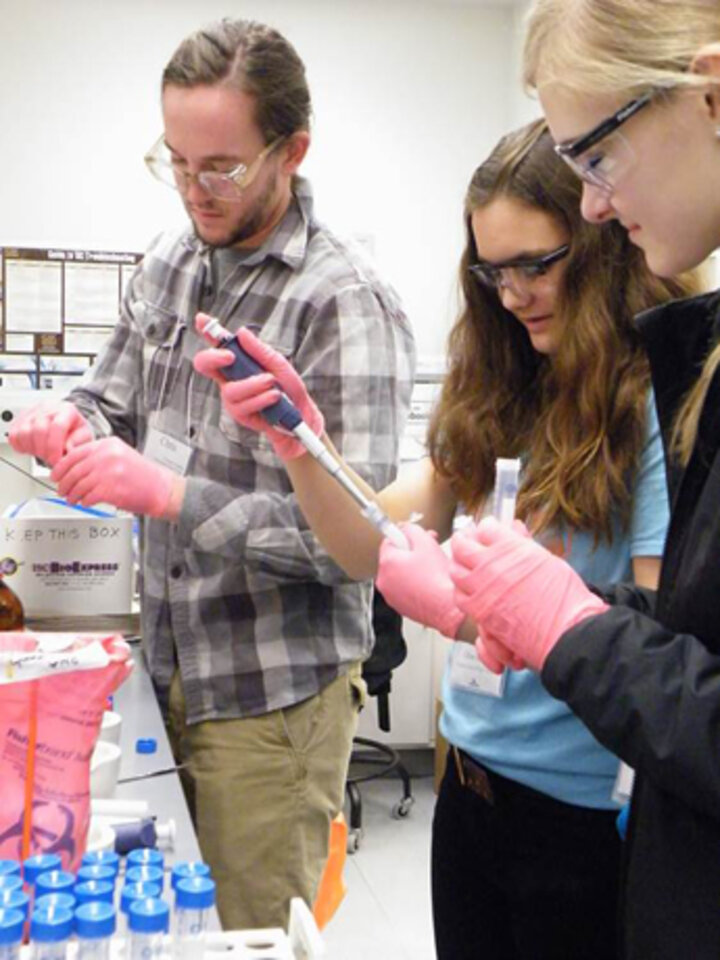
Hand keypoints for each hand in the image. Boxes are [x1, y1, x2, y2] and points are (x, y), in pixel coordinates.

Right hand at [9, 400, 92, 465]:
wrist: (66, 423)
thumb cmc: (75, 431)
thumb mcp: (85, 437)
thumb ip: (78, 443)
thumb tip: (68, 449)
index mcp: (67, 410)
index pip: (57, 426)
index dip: (55, 447)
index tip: (56, 460)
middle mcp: (48, 408)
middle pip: (39, 430)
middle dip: (44, 451)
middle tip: (50, 460)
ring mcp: (32, 412)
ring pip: (24, 432)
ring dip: (32, 449)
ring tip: (43, 454)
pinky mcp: (20, 419)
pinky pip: (14, 436)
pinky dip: (21, 446)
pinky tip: (33, 449)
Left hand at [51, 437, 177, 517]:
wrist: (162, 489)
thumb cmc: (144, 476)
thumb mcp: (121, 456)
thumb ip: (99, 457)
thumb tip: (76, 466)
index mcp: (108, 445)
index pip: (75, 453)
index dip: (61, 466)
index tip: (56, 474)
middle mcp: (107, 455)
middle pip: (74, 469)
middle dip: (64, 483)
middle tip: (61, 489)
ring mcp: (109, 472)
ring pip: (79, 484)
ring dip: (72, 494)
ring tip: (72, 499)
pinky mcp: (111, 489)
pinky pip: (88, 496)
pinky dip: (84, 501)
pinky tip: (85, 502)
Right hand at [193, 315, 323, 459]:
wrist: (301, 414)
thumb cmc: (288, 388)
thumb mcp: (277, 363)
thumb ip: (259, 349)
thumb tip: (241, 332)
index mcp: (237, 362)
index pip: (218, 344)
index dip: (206, 332)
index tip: (202, 321)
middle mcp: (230, 378)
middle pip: (205, 365)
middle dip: (214, 357)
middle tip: (230, 355)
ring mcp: (233, 397)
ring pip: (230, 389)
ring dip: (253, 384)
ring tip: (272, 383)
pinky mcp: (240, 414)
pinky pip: (243, 406)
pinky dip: (261, 399)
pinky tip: (274, 397)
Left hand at [376, 522, 464, 637]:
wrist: (447, 607)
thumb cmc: (438, 578)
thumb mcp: (426, 542)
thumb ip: (412, 529)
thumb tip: (405, 528)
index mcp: (387, 563)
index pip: (388, 540)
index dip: (404, 536)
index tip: (412, 536)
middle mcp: (383, 580)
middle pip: (394, 557)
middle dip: (411, 551)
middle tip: (427, 549)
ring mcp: (390, 595)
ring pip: (399, 573)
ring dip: (412, 567)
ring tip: (431, 568)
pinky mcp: (399, 606)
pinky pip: (403, 588)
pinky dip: (413, 583)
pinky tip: (428, 582)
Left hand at [450, 516, 607, 670]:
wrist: (566, 632)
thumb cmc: (565, 597)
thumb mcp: (547, 560)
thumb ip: (524, 544)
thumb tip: (515, 528)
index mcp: (511, 547)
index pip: (486, 528)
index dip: (486, 527)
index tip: (487, 529)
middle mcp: (492, 564)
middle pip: (463, 545)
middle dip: (463, 540)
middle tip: (465, 540)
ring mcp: (482, 588)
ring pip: (455, 570)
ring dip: (458, 564)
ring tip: (463, 563)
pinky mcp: (480, 611)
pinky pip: (459, 596)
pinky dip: (461, 590)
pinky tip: (468, 589)